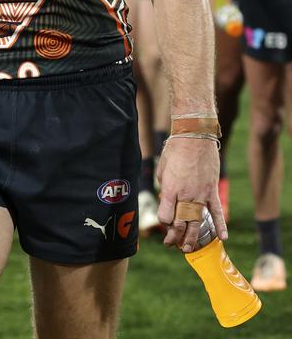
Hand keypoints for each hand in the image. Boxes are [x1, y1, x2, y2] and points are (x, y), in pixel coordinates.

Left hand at [156, 137, 225, 252]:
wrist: (194, 137)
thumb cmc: (174, 151)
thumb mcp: (162, 169)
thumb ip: (164, 187)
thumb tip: (166, 199)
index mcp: (169, 189)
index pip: (165, 216)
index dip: (164, 223)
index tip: (164, 224)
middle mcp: (185, 195)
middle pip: (180, 223)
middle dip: (174, 237)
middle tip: (171, 245)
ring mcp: (200, 195)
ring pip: (197, 222)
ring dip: (192, 237)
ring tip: (187, 249)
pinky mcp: (211, 191)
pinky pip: (217, 212)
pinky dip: (221, 225)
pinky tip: (222, 238)